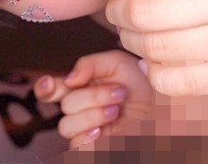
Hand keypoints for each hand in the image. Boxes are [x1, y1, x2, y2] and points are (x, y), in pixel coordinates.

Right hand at [34, 49, 152, 148]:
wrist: (162, 105)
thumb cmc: (140, 82)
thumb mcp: (117, 62)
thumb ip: (89, 64)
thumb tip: (69, 78)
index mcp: (79, 85)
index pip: (50, 89)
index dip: (45, 87)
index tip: (52, 83)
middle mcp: (78, 107)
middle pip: (65, 104)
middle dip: (93, 96)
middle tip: (119, 92)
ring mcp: (83, 127)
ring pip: (67, 125)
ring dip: (93, 114)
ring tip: (117, 110)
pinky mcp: (90, 144)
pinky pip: (75, 144)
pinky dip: (88, 133)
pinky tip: (103, 128)